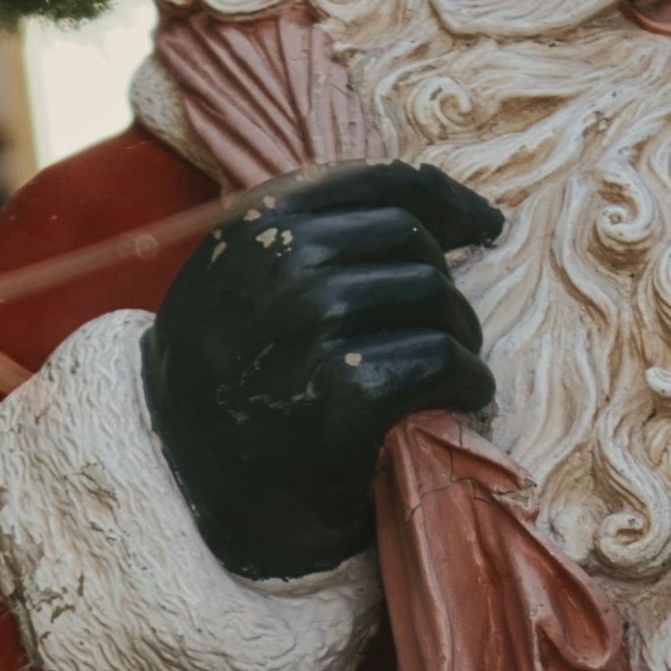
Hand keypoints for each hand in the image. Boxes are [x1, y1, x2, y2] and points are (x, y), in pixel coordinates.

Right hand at [144, 161, 500, 585]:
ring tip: (452, 372)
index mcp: (258, 225)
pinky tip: (459, 401)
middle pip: (413, 242)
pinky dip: (466, 384)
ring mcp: (311, 326)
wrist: (187, 487)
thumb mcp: (238, 282)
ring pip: (435, 299)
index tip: (483, 225)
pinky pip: (442, 361)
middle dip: (446, 285)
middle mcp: (281, 264)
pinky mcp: (346, 393)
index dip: (446, 201)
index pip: (378, 184)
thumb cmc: (227, 381)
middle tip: (451, 330)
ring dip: (461, 338)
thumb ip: (309, 235)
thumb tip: (437, 204)